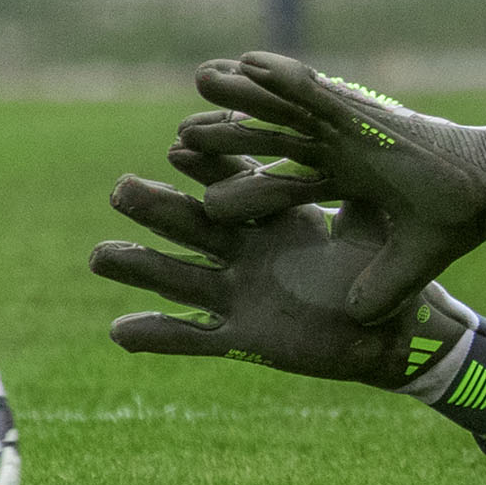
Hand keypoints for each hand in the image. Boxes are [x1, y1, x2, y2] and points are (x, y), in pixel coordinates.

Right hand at [91, 155, 475, 386]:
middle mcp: (247, 252)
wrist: (387, 334)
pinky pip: (192, 339)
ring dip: (140, 267)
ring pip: (179, 278)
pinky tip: (118, 331)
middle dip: (158, 209)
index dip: (208, 168)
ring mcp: (238, 295)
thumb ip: (360, 195)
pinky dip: (157, 336)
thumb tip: (364, 149)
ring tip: (98, 256)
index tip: (179, 144)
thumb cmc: (380, 272)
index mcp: (276, 219)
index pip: (235, 187)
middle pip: (194, 225)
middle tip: (121, 189)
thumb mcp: (374, 230)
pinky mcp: (241, 340)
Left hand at [170, 51, 485, 320]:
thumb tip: (357, 316)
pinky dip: (283, 76)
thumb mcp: (409, 260)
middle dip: (229, 138)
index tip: (208, 200)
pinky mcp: (364, 114)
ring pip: (284, 111)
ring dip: (243, 95)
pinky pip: (316, 91)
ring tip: (200, 78)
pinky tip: (248, 61)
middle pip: (273, 143)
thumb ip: (381, 282)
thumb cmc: (458, 219)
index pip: (285, 185)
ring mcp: (350, 129)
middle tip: (181, 137)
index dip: (247, 188)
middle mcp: (342, 151)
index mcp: (348, 181)